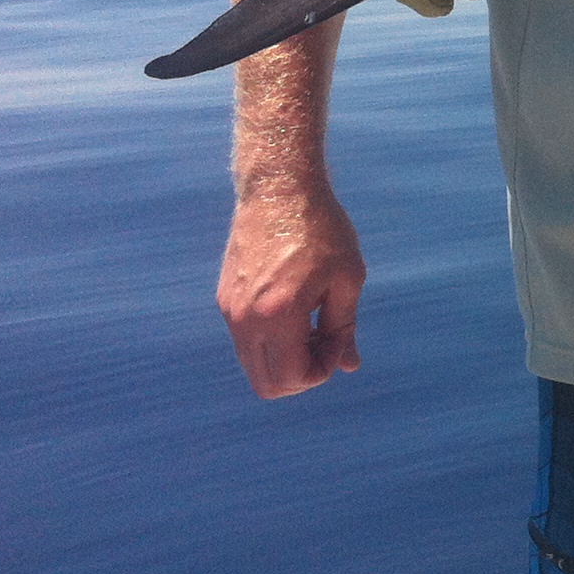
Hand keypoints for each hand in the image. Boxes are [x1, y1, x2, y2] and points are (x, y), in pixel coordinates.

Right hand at [218, 189, 365, 397]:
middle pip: (267, 384)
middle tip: (325, 339)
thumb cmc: (321, 229)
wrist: (279, 188)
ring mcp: (230, 310)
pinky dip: (271, 341)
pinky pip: (246, 341)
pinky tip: (295, 309)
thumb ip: (344, 326)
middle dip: (301, 374)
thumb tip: (349, 366)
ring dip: (285, 359)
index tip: (338, 339)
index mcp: (278, 313)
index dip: (322, 370)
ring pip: (254, 366)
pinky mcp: (225, 299)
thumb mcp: (347, 277)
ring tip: (312, 323)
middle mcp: (246, 318)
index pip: (293, 378)